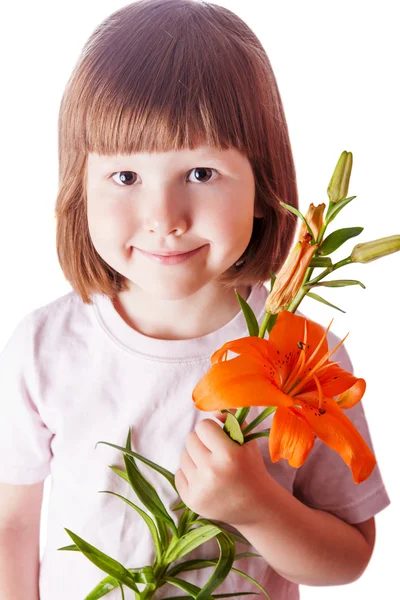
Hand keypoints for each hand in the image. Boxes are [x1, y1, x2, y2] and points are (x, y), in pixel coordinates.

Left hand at [175, 411, 273, 527]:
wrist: (256, 507)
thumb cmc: (252, 469)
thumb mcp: (248, 441)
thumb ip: (232, 419)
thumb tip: (213, 411)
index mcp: (228, 454)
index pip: (203, 426)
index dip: (211, 430)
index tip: (219, 438)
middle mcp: (212, 471)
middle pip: (190, 439)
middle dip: (202, 442)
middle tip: (214, 452)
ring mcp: (200, 488)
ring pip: (183, 456)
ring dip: (195, 457)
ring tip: (211, 467)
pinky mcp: (191, 500)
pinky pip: (179, 474)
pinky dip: (189, 474)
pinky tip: (205, 479)